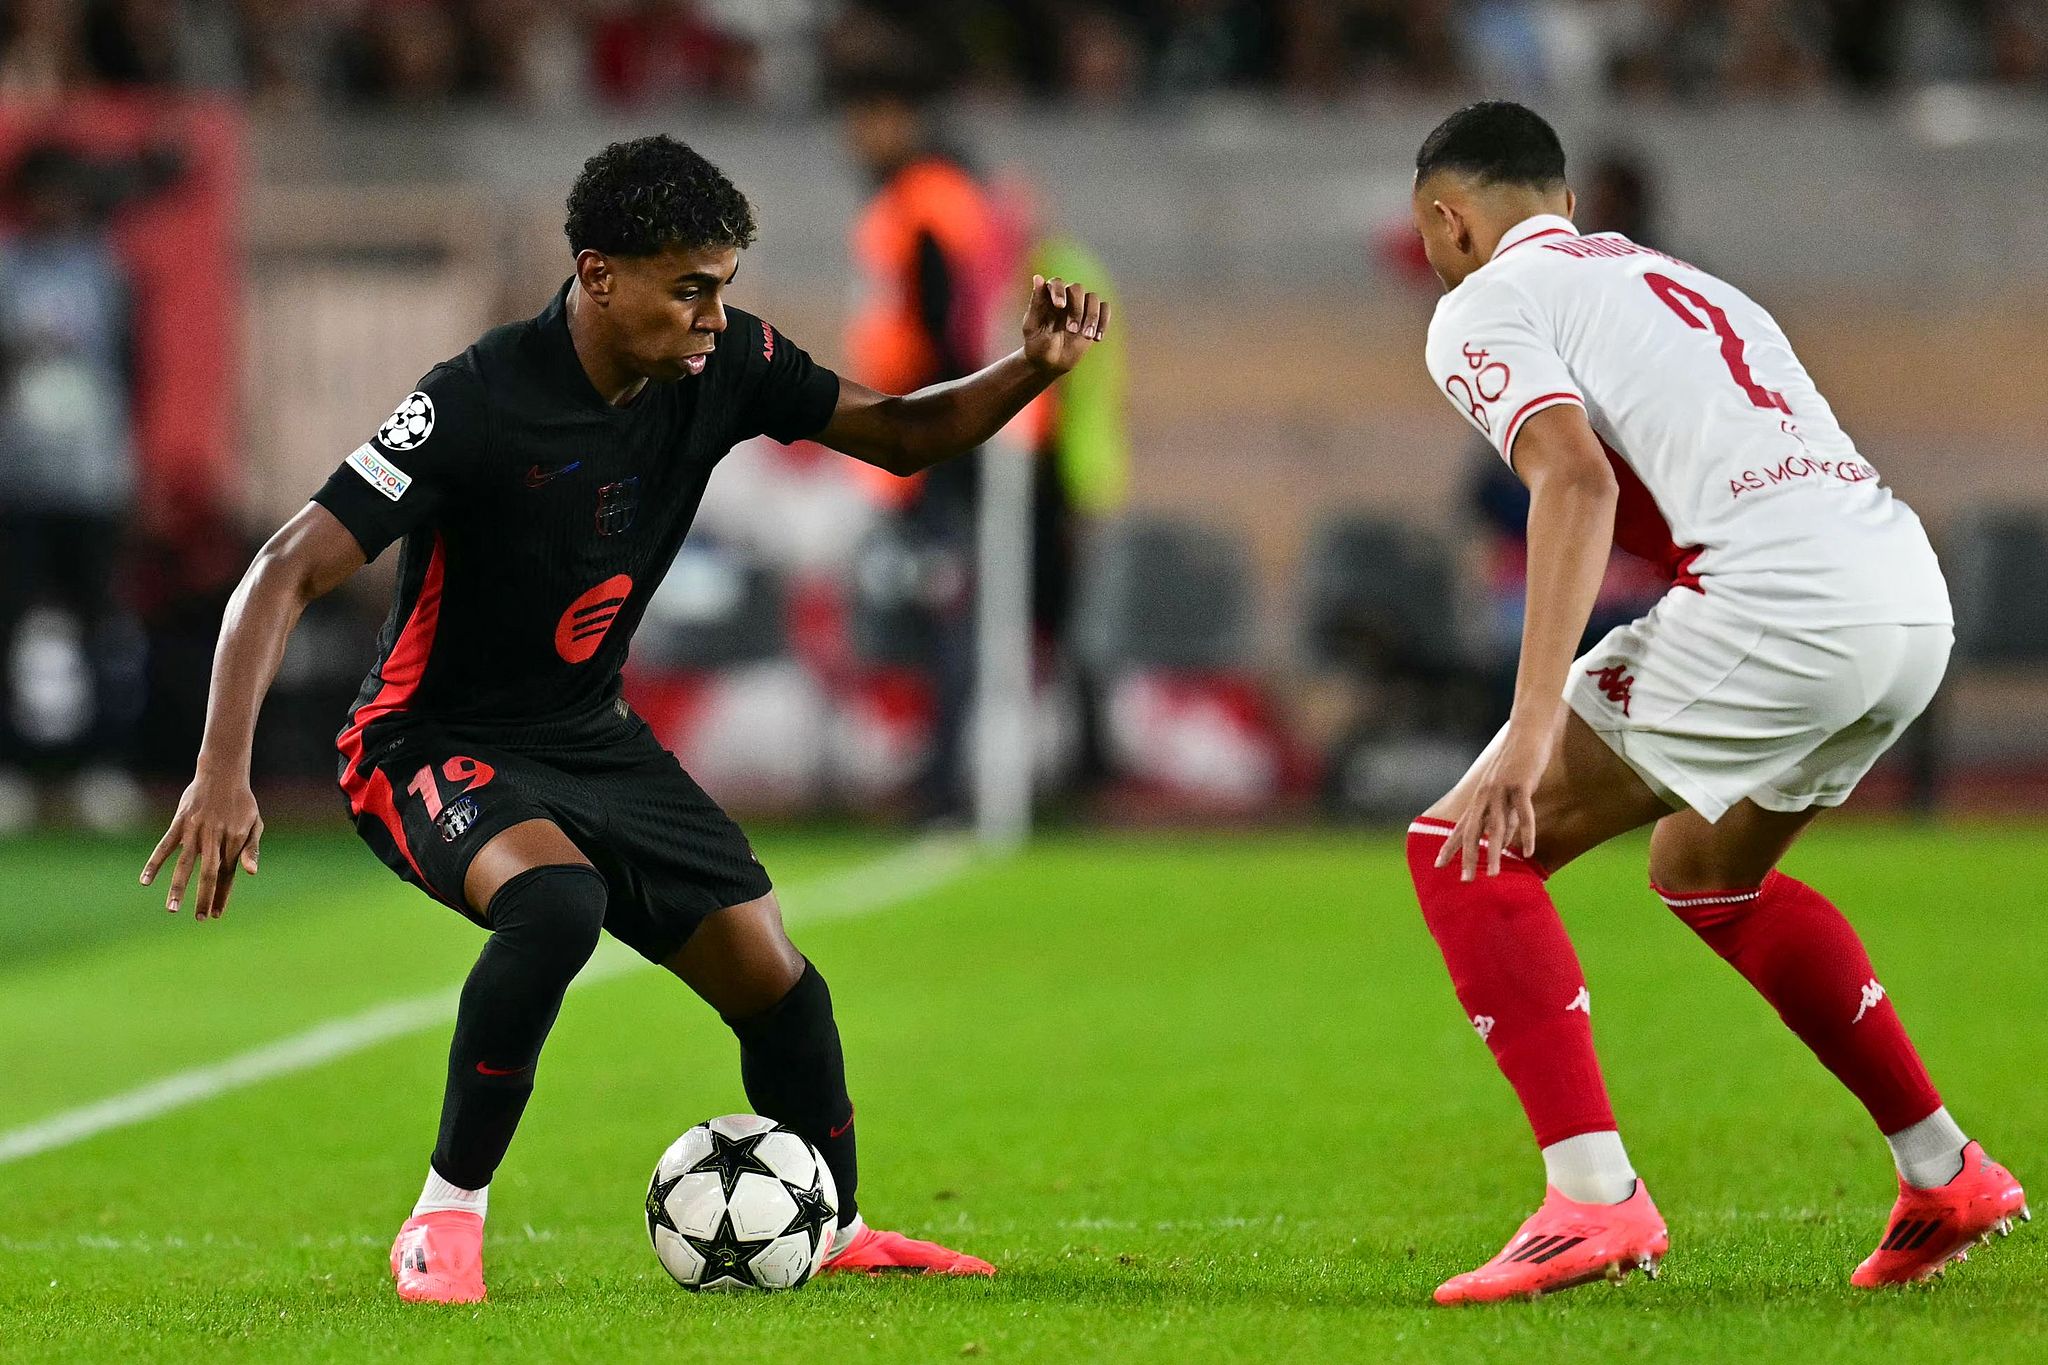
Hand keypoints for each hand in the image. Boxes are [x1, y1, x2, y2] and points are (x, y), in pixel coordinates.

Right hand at [141, 772, 263, 919]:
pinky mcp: (180, 823)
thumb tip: (250, 874)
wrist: (223, 774)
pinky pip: (165, 846)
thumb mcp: (254, 824)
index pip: (228, 875)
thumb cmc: (241, 803)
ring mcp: (196, 831)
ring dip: (178, 888)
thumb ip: (252, 850)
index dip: (223, 895)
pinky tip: (146, 881)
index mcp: (234, 841)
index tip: (217, 914)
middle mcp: (215, 838)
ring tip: (172, 909)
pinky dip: (154, 863)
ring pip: (185, 864)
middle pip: (209, 874)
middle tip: (200, 918)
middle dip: (204, 898)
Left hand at [1021, 275, 1109, 375]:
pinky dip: (1103, 321)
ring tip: (1086, 336)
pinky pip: (1105, 309)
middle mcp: (1066, 297)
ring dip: (1092, 316)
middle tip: (1071, 329)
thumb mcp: (1032, 326)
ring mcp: (1081, 306)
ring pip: (1093, 298)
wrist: (1050, 364)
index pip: (1057, 283)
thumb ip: (1036, 303)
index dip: (1059, 291)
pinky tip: (1096, 338)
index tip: (1060, 306)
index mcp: (1048, 297)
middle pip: (1078, 288)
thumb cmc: (1037, 344)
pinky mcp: (1093, 317)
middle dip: (1077, 309)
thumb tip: (1037, 277)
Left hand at [1437, 724, 1550, 881]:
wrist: (1527, 730)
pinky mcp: (1520, 784)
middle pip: (1473, 831)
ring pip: (1496, 827)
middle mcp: (1485, 796)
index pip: (1461, 827)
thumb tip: (1504, 845)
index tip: (1438, 866)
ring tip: (1491, 876)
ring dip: (1493, 853)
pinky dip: (1526, 833)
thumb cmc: (1518, 762)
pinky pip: (1524, 813)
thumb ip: (1506, 818)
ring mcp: (1501, 790)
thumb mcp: (1508, 794)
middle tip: (1464, 881)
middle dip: (1467, 857)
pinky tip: (1527, 852)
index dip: (1450, 846)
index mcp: (1480, 798)